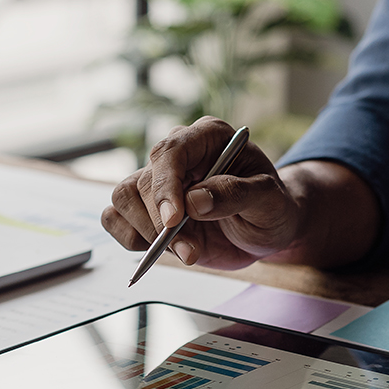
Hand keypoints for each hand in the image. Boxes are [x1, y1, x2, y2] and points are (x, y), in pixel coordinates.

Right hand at [101, 116, 303, 269]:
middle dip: (162, 225)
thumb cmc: (272, 207)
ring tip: (188, 251)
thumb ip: (235, 195)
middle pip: (143, 182)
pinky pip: (116, 219)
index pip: (170, 151)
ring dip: (147, 234)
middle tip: (191, 251)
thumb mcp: (269, 201)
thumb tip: (195, 200)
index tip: (173, 219)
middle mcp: (178, 155)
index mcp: (208, 137)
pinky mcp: (146, 209)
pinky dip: (132, 239)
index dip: (166, 186)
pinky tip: (165, 250)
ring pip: (123, 199)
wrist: (268, 228)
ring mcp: (159, 182)